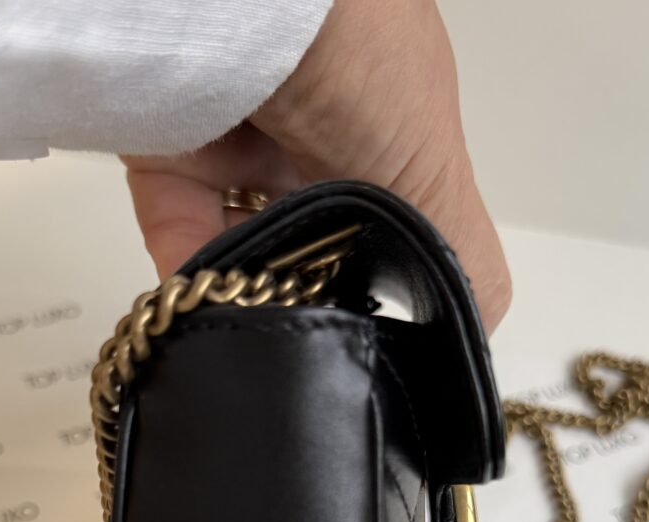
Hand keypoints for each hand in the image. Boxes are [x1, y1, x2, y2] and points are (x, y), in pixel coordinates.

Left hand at [124, 0, 510, 332]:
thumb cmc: (360, 67)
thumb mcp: (437, 176)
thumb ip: (464, 258)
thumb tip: (480, 328)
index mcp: (386, 126)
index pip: (383, 214)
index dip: (376, 267)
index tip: (364, 319)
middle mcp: (313, 125)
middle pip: (307, 232)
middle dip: (306, 283)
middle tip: (301, 325)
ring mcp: (238, 131)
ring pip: (240, 232)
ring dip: (245, 281)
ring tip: (251, 322)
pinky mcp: (168, 140)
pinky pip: (178, 218)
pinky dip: (192, 264)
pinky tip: (207, 300)